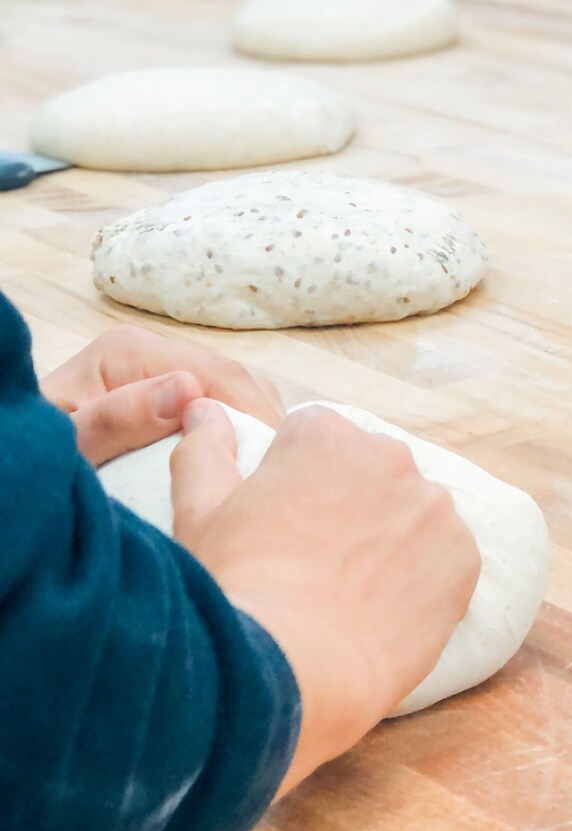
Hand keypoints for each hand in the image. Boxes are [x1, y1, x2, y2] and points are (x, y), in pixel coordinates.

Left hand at [42, 326, 282, 466]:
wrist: (18, 463)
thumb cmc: (38, 462)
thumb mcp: (70, 447)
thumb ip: (116, 420)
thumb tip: (186, 391)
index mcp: (129, 351)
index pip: (218, 374)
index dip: (254, 418)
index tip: (273, 468)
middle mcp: (152, 351)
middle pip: (236, 381)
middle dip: (265, 426)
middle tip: (286, 479)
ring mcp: (165, 371)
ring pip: (239, 393)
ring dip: (260, 431)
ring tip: (276, 477)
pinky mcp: (173, 394)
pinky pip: (227, 408)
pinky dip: (246, 435)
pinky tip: (253, 470)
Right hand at [170, 401, 480, 792]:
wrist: (289, 669)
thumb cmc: (237, 587)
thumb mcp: (200, 511)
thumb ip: (205, 449)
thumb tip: (204, 407)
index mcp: (325, 434)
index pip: (316, 442)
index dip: (296, 486)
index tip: (285, 528)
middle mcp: (388, 455)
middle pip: (371, 473)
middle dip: (351, 506)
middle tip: (318, 563)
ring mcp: (432, 506)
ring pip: (413, 515)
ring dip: (392, 540)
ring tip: (355, 592)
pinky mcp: (463, 556)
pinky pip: (447, 559)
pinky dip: (426, 581)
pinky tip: (389, 611)